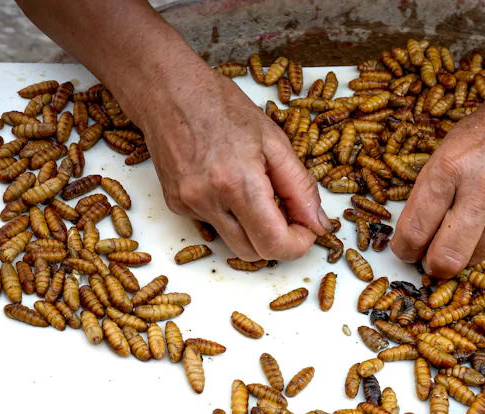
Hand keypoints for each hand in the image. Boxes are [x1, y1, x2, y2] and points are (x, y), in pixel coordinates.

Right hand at [115, 65, 329, 261]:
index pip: (274, 243)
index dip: (298, 244)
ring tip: (258, 193)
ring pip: (233, 243)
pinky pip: (213, 226)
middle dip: (278, 241)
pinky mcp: (176, 205)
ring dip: (253, 230)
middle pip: (254, 253)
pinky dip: (230, 214)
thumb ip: (300, 186)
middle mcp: (208, 200)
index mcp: (238, 182)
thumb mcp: (274, 139)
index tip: (307, 229)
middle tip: (288, 212)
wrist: (167, 90)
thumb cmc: (220, 105)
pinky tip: (227, 182)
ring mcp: (188, 205)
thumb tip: (318, 222)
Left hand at [391, 73, 484, 277]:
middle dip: (433, 265)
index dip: (405, 249)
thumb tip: (416, 229)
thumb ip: (433, 187)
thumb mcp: (453, 143)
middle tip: (429, 258)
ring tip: (464, 229)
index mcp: (450, 165)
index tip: (405, 250)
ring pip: (474, 259)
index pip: (415, 229)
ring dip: (463, 252)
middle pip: (446, 258)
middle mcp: (481, 189)